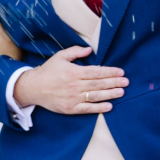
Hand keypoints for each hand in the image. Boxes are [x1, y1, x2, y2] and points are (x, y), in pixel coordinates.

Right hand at [13, 46, 127, 115]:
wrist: (33, 88)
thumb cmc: (48, 71)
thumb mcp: (60, 57)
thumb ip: (75, 52)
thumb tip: (90, 50)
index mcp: (74, 72)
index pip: (96, 72)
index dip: (110, 72)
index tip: (120, 71)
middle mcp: (74, 85)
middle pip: (98, 84)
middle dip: (114, 82)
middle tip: (126, 82)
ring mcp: (72, 98)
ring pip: (95, 96)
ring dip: (110, 94)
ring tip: (121, 92)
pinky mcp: (70, 109)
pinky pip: (87, 109)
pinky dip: (98, 108)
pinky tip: (109, 106)